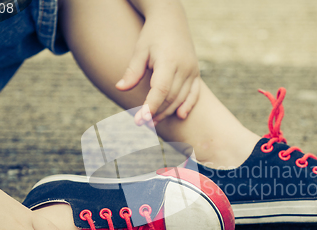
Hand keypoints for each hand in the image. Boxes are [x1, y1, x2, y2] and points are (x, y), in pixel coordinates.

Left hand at [115, 0, 199, 125]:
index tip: (140, 120)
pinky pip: (194, 94)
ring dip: (168, 112)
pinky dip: (187, 106)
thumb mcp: (139, 50)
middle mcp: (184, 67)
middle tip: (142, 123)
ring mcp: (192, 70)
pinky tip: (179, 116)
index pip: (160, 90)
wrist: (171, 19)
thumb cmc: (152, 35)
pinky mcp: (196, 73)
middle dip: (156, 112)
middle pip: (170, 97)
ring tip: (154, 121)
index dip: (150, 107)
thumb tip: (120, 88)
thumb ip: (132, 71)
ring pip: (181, 98)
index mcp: (168, 60)